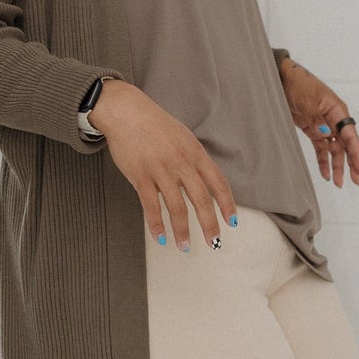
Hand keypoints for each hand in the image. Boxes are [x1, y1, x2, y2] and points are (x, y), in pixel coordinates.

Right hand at [87, 79, 237, 248]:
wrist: (126, 111)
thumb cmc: (155, 124)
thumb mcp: (183, 137)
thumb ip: (194, 160)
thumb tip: (203, 182)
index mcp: (195, 153)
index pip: (218, 183)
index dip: (227, 204)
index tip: (231, 222)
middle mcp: (181, 162)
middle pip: (201, 199)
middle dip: (209, 225)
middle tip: (214, 244)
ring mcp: (160, 169)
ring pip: (176, 207)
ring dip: (182, 231)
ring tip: (184, 247)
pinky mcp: (140, 175)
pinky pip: (150, 205)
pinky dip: (156, 224)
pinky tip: (161, 237)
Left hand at [278, 56, 358, 188]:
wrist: (282, 79)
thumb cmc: (299, 83)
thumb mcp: (308, 100)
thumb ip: (316, 119)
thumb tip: (326, 134)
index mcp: (337, 110)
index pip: (350, 135)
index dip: (356, 153)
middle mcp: (334, 120)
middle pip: (346, 145)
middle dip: (351, 163)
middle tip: (355, 181)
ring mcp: (324, 125)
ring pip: (335, 150)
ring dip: (337, 166)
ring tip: (338, 183)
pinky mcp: (313, 129)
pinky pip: (321, 148)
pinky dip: (323, 161)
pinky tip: (325, 173)